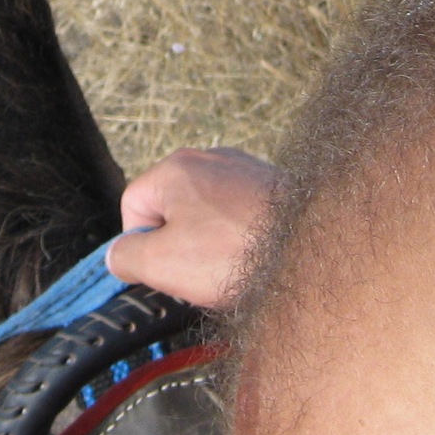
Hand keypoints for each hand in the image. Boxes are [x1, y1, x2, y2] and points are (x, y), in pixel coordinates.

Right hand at [109, 146, 280, 308]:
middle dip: (181, 248)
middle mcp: (213, 159)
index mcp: (176, 168)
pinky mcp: (276, 189)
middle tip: (199, 276)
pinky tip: (257, 261)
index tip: (165, 271)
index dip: (142, 246)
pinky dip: (243, 242)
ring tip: (232, 271)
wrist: (315, 251)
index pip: (134, 207)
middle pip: (174, 211)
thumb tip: (119, 256)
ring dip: (213, 247)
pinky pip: (243, 219)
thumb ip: (127, 256)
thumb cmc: (237, 254)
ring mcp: (248, 171)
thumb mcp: (162, 263)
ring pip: (210, 217)